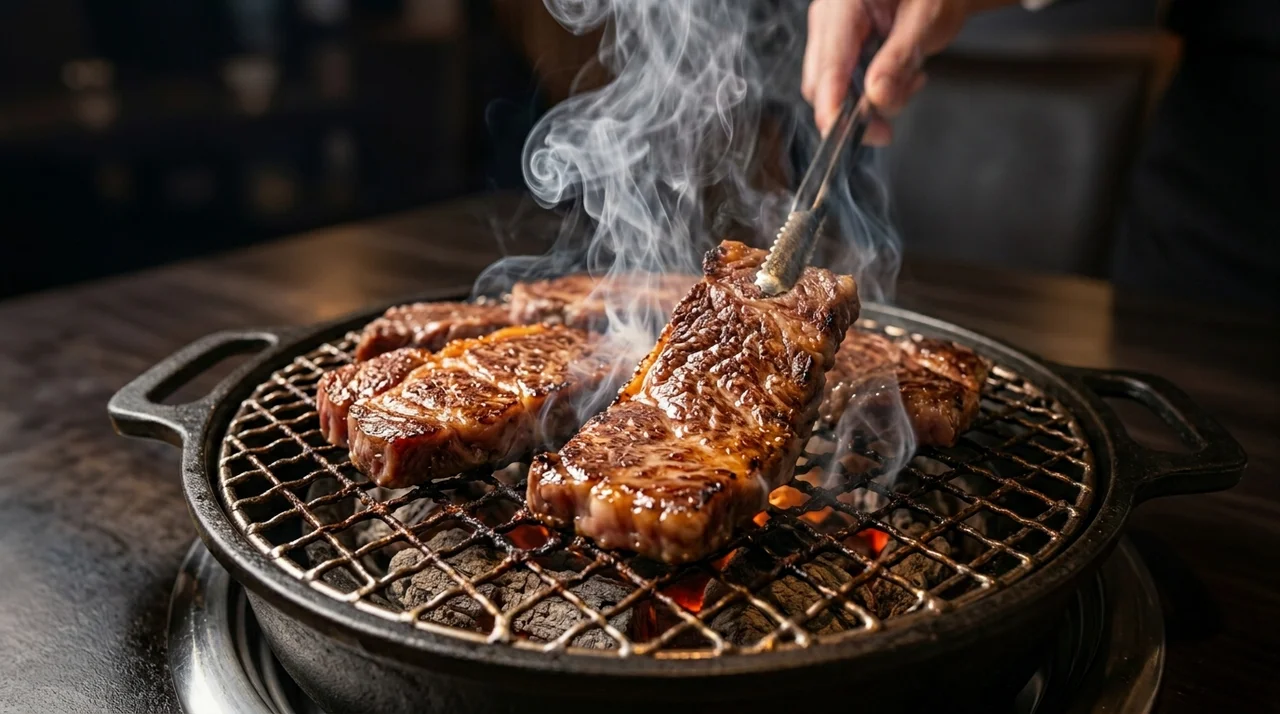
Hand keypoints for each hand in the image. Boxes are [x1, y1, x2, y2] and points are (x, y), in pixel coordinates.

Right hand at [802, 0, 1014, 143]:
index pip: (829, 66)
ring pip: (832, 89)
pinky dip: (873, 92)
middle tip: (887, 130)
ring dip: (869, 101)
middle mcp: (829, 19)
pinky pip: (845, 83)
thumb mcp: (926, 21)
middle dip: (853, 112)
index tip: (844, 137)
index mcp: (843, 5)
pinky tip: (902, 75)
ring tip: (910, 80)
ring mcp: (832, 33)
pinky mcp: (841, 47)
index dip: (832, 107)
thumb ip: (899, 60)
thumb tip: (876, 98)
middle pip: (820, 84)